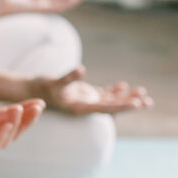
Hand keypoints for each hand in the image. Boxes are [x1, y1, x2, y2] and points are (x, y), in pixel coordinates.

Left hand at [0, 73, 44, 166]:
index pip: (6, 115)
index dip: (22, 110)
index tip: (38, 102)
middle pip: (11, 128)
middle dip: (26, 119)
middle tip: (39, 107)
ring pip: (4, 139)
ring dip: (15, 126)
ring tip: (22, 112)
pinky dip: (0, 137)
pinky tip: (7, 125)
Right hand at [34, 66, 152, 114]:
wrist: (30, 91)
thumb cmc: (41, 88)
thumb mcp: (54, 82)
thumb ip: (68, 77)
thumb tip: (82, 70)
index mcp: (80, 108)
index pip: (106, 108)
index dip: (122, 105)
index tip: (137, 104)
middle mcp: (85, 106)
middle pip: (112, 106)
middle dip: (130, 103)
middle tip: (148, 102)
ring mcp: (85, 101)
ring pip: (110, 100)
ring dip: (125, 97)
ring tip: (143, 93)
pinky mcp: (83, 95)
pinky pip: (101, 94)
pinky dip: (113, 90)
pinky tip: (123, 85)